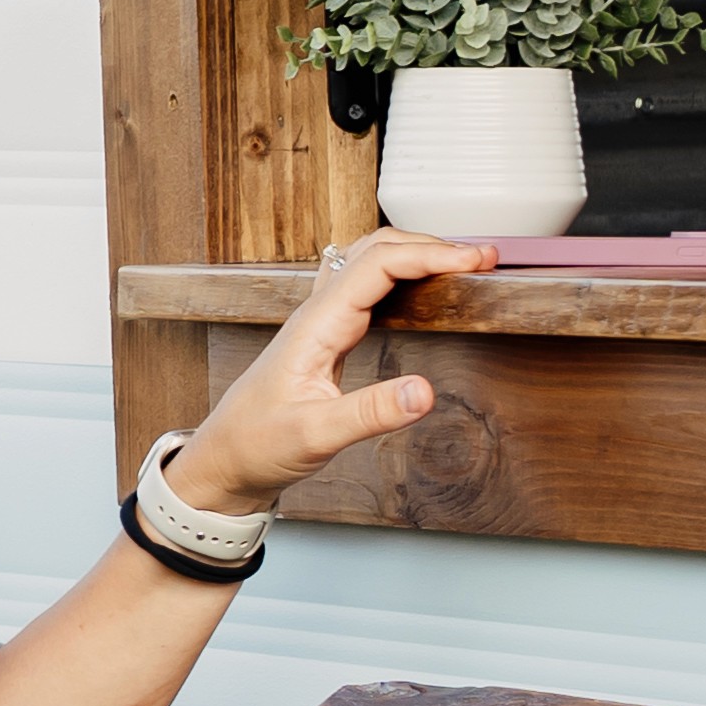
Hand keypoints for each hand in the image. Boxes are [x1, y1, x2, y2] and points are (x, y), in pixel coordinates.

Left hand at [156, 231, 483, 514]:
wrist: (224, 459)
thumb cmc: (257, 444)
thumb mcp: (316, 436)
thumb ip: (371, 413)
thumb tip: (425, 391)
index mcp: (316, 326)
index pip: (377, 265)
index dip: (429, 256)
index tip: (473, 263)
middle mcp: (317, 314)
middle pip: (376, 249)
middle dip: (431, 246)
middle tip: (481, 259)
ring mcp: (321, 322)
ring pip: (370, 263)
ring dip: (416, 254)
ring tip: (463, 266)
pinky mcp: (327, 336)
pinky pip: (366, 288)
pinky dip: (401, 276)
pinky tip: (422, 289)